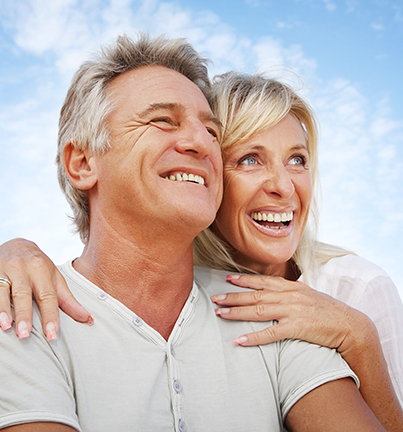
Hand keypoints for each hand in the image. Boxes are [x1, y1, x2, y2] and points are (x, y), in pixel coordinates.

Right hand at [0, 238, 92, 339]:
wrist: (16, 245)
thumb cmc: (39, 268)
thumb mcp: (55, 279)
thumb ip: (68, 301)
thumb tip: (88, 319)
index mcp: (42, 270)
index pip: (47, 295)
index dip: (50, 315)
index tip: (52, 334)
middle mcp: (23, 269)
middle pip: (23, 293)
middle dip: (25, 314)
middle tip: (25, 335)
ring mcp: (4, 270)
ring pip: (2, 289)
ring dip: (3, 309)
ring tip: (5, 327)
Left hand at [211, 274, 372, 357]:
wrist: (351, 325)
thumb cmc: (329, 311)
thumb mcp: (309, 295)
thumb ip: (291, 293)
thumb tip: (274, 293)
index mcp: (292, 287)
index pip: (263, 281)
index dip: (244, 280)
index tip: (228, 279)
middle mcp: (290, 296)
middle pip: (255, 295)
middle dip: (233, 296)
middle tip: (215, 298)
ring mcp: (293, 311)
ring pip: (258, 310)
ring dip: (237, 312)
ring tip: (220, 314)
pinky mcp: (297, 327)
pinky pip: (271, 333)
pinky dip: (254, 337)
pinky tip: (240, 340)